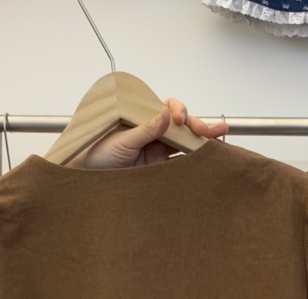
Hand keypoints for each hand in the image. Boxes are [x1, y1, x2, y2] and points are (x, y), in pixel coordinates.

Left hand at [71, 98, 228, 168]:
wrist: (88, 180)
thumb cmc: (97, 155)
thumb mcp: (121, 140)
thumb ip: (146, 129)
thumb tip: (166, 113)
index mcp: (142, 118)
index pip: (168, 108)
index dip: (179, 111)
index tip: (180, 118)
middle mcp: (152, 132)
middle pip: (181, 126)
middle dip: (199, 125)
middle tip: (214, 129)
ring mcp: (156, 151)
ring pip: (184, 143)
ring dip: (201, 141)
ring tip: (220, 137)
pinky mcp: (158, 169)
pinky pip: (179, 163)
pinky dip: (193, 161)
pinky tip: (206, 159)